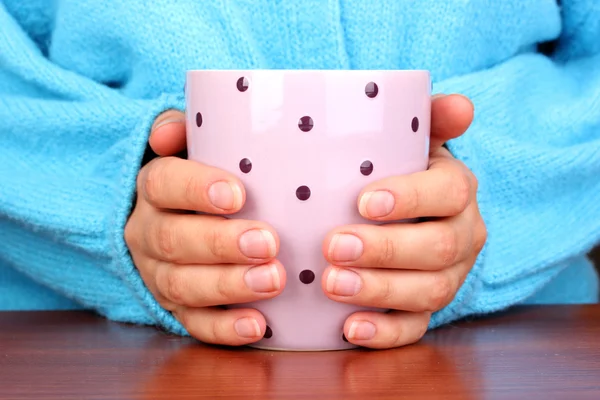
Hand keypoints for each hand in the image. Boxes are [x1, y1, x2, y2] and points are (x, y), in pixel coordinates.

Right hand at [125, 111, 285, 345]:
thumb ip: (185, 129)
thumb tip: (169, 133)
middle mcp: (148, 233)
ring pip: (183, 286)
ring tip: (273, 280)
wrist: (176, 218)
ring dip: (229, 286)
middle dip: (222, 244)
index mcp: (153, 189)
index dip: (197, 189)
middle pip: (173, 240)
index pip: (163, 184)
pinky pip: (194, 324)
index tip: (238, 194)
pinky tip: (258, 325)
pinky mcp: (176, 308)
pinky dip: (224, 329)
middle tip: (268, 243)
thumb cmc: (202, 177)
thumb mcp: (193, 144)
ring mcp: (159, 275)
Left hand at [321, 94, 486, 348]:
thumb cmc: (396, 171)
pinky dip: (384, 333)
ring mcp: (447, 277)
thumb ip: (429, 117)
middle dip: (385, 250)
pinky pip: (415, 329)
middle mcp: (462, 236)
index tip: (363, 201)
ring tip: (332, 284)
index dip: (410, 198)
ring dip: (380, 291)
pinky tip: (350, 329)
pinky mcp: (426, 310)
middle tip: (334, 246)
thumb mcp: (411, 139)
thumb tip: (462, 106)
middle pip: (438, 248)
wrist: (404, 213)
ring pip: (429, 292)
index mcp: (457, 190)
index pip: (449, 192)